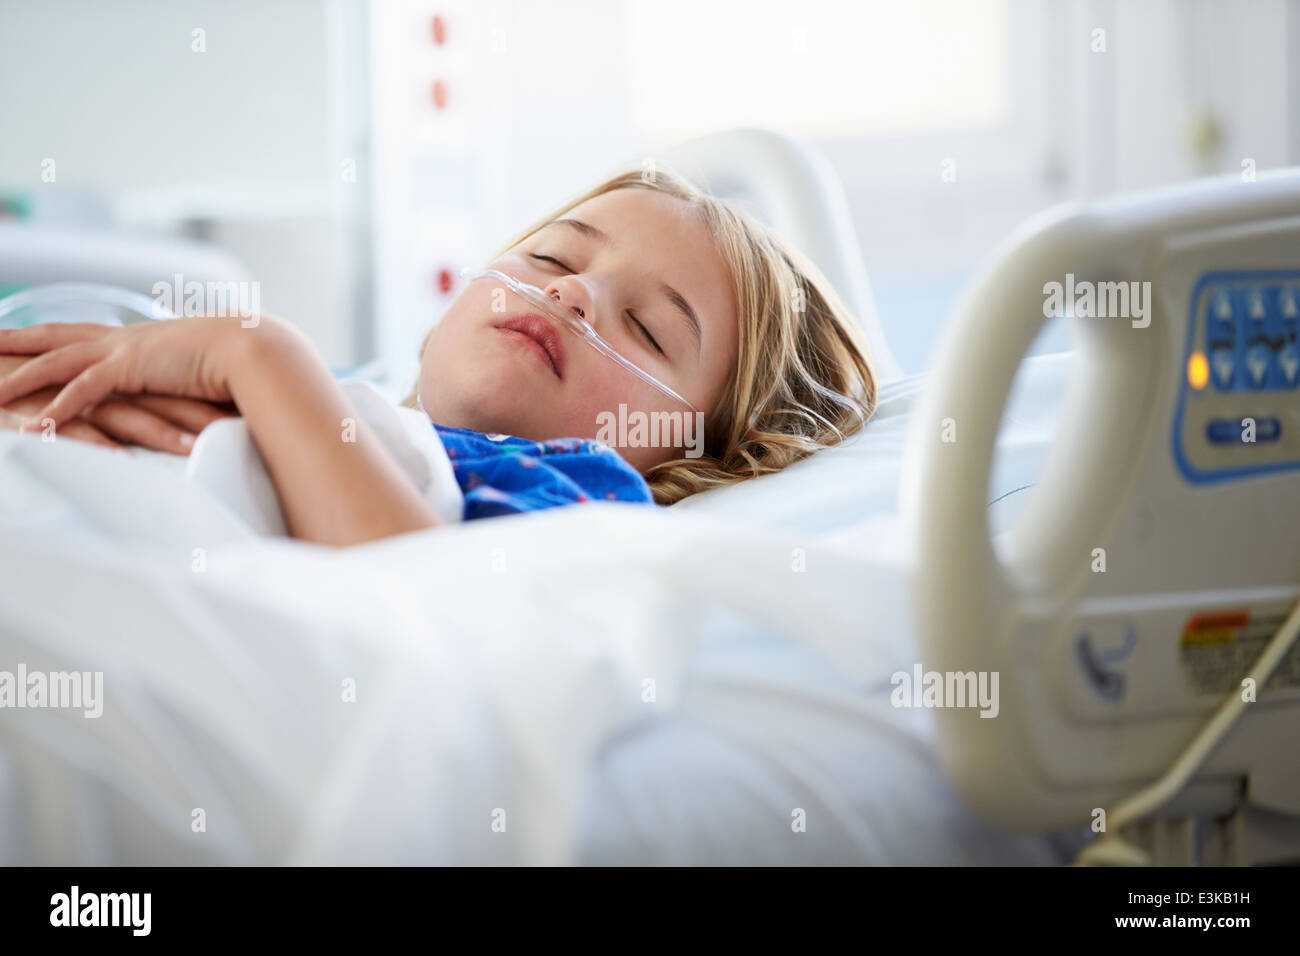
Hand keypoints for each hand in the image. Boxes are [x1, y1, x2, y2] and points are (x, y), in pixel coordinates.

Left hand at [0, 318, 246, 434]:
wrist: (255, 349)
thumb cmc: (239, 363)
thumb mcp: (199, 372)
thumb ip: (183, 383)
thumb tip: (189, 395)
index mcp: (139, 339)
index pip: (82, 332)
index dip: (50, 333)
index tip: (21, 331)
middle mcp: (124, 339)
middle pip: (56, 335)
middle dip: (17, 337)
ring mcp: (124, 350)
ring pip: (56, 361)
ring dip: (19, 378)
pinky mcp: (131, 367)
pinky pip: (83, 389)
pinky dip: (58, 408)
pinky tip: (35, 426)